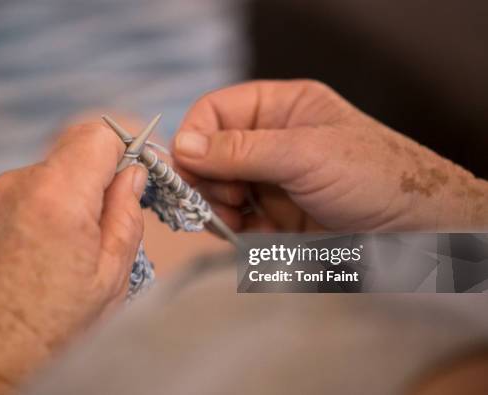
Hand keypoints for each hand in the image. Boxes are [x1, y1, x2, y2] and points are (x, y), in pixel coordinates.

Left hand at [0, 122, 146, 393]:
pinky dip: (15, 223)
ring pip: (31, 185)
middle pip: (64, 163)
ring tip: (45, 261)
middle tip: (87, 239)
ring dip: (47, 208)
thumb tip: (132, 173)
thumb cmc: (52, 333)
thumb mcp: (111, 278)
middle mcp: (11, 187)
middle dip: (83, 190)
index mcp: (58, 197)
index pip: (98, 135)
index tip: (124, 180)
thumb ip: (126, 214)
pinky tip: (14, 265)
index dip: (119, 153)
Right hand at [173, 80, 487, 231]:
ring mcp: (271, 179)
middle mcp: (270, 140)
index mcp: (280, 108)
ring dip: (217, 206)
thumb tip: (181, 147)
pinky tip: (248, 234)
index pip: (215, 112)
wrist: (417, 233)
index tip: (187, 169)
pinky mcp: (275, 215)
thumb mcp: (304, 154)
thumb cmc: (373, 176)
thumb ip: (240, 150)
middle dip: (206, 178)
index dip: (195, 137)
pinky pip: (236, 219)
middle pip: (209, 153)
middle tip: (221, 200)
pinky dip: (233, 228)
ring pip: (218, 189)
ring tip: (234, 220)